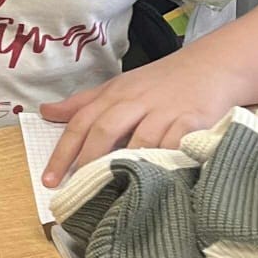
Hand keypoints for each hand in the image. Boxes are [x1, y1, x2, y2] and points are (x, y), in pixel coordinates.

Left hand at [40, 57, 245, 187]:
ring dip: (127, 164)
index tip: (49, 180)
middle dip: (88, 160)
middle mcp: (136, 102)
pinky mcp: (194, 120)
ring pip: (141, 140)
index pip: (81, 123)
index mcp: (114, 95)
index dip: (63, 151)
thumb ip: (83, 102)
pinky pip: (177, 143)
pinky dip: (166, 159)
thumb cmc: (159, 82)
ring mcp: (165, 111)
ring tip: (113, 192)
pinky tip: (157, 179)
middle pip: (105, 130)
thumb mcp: (118, 87)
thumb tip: (46, 112)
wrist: (212, 65)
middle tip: (77, 188)